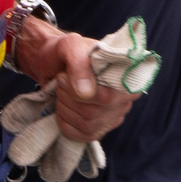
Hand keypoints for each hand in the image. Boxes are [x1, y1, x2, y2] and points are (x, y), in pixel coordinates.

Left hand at [7, 15, 142, 141]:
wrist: (53, 61)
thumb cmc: (67, 52)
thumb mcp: (71, 45)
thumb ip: (79, 63)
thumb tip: (87, 93)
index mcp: (127, 76)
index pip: (108, 97)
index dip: (81, 91)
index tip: (64, 76)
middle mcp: (126, 99)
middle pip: (93, 112)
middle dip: (68, 96)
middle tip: (61, 80)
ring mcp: (113, 117)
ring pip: (86, 125)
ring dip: (65, 107)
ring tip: (62, 91)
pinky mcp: (99, 130)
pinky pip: (80, 135)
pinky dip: (65, 121)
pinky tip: (64, 107)